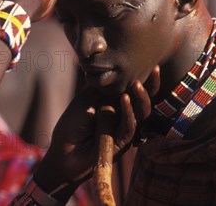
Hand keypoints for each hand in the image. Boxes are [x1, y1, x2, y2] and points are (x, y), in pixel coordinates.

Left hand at [34, 66, 159, 200]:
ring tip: (137, 84)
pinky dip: (128, 112)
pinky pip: (129, 126)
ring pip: (142, 113)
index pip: (133, 88)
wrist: (62, 152)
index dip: (144, 77)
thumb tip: (117, 71)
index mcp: (115, 103)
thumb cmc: (72, 125)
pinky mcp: (121, 143)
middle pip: (144, 100)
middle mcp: (123, 115)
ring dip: (141, 98)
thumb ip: (102, 88)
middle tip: (154, 69)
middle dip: (152, 85)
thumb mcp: (85, 100)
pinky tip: (124, 99)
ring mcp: (124, 129)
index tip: (151, 63)